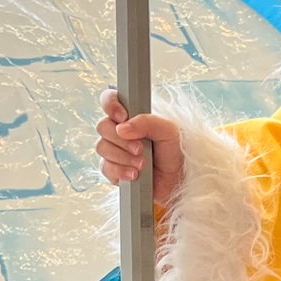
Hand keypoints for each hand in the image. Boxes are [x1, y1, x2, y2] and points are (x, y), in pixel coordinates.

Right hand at [96, 89, 185, 207]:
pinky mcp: (113, 170)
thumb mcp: (169, 131)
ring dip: (123, 157)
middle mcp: (120, 131)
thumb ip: (147, 123)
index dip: (110, 105)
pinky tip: (135, 174)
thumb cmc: (176, 152)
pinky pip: (106, 167)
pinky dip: (121, 171)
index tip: (122, 117)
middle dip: (121, 139)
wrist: (178, 180)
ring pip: (102, 147)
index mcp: (132, 116)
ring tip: (143, 164)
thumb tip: (122, 128)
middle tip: (140, 148)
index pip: (110, 100)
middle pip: (102, 126)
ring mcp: (115, 150)